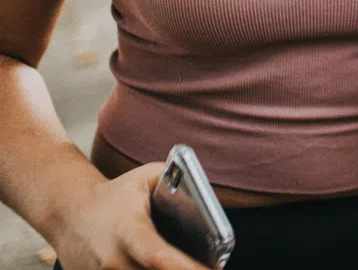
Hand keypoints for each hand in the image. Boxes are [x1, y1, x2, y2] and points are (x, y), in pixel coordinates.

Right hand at [52, 162, 210, 269]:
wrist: (66, 212)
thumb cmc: (114, 195)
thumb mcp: (146, 178)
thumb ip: (180, 181)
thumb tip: (209, 199)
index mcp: (130, 233)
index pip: (160, 258)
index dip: (188, 269)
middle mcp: (114, 262)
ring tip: (188, 267)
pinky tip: (163, 269)